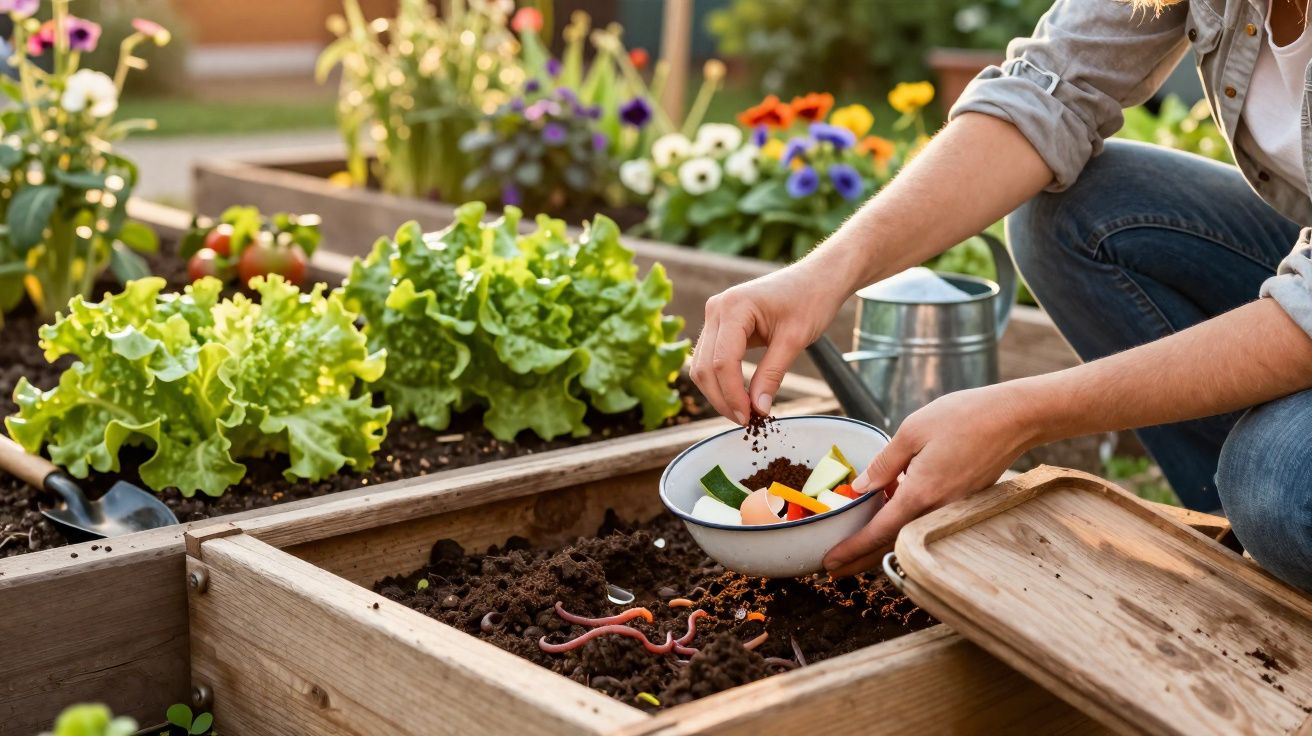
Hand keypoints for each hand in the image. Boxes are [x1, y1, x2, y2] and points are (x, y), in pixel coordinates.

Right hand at [691, 262, 848, 423]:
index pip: (722, 361)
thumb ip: (772, 374)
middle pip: (705, 367)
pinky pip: (710, 359)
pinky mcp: (720, 325)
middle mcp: (716, 309)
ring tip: (744, 413)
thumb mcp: (795, 340)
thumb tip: (758, 409)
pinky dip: (721, 381)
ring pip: (701, 366)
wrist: (817, 278)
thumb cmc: (811, 300)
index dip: (732, 394)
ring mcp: (715, 316)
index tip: (749, 417)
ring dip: (718, 393)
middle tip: (746, 421)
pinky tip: (739, 397)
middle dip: (722, 398)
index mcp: (733, 307)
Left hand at [822, 384, 1039, 575]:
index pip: (878, 532)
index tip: (829, 563)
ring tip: (856, 550)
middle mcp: (939, 510)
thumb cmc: (963, 417)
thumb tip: (860, 488)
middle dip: (860, 560)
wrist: (1014, 417)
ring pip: (910, 537)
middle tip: (834, 569)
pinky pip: (927, 524)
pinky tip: (891, 516)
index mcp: (921, 494)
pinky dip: (905, 528)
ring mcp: (954, 510)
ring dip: (882, 546)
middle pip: (892, 545)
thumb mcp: (911, 431)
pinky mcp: (965, 504)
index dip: (851, 550)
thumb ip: (883, 464)